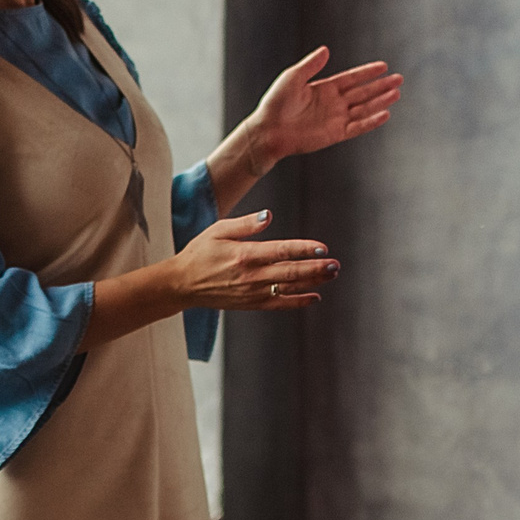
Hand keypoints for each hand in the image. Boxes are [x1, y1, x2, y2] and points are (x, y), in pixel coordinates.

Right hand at [169, 211, 338, 310]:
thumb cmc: (200, 253)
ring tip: (331, 275)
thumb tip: (268, 215)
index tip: (322, 247)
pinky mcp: (251, 303)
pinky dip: (298, 302)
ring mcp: (252, 292)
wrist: (183, 284)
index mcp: (244, 255)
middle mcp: (251, 276)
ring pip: (288, 288)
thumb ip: (245, 224)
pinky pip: (279, 304)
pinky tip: (315, 297)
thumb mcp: (218, 230)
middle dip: (315, 268)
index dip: (303, 249)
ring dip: (312, 282)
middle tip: (335, 265)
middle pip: (290, 272)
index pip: (281, 251)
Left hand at [249, 46, 402, 163]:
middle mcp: (333, 103)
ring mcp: (335, 119)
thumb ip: (311, 65)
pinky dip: (372, 121)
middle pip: (363, 93)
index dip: (367, 73)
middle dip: (381, 86)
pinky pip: (358, 126)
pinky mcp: (335, 134)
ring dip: (380, 101)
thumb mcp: (293, 77)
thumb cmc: (276, 102)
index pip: (351, 78)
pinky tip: (385, 113)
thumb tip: (326, 49)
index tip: (384, 66)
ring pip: (364, 109)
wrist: (268, 130)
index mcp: (324, 88)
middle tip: (399, 78)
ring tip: (397, 93)